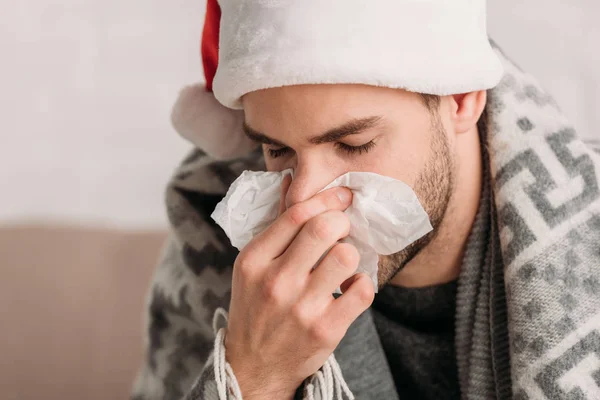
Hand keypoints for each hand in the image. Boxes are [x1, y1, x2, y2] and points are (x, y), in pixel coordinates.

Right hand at [225, 176, 374, 398]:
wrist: (254, 365)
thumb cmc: (255, 307)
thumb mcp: (251, 266)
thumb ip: (275, 226)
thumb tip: (290, 181)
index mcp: (253, 260)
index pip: (297, 213)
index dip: (327, 198)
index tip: (342, 196)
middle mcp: (275, 282)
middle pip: (324, 228)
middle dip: (342, 220)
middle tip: (343, 228)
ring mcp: (301, 307)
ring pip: (346, 256)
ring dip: (351, 253)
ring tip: (343, 261)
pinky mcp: (325, 330)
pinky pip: (362, 290)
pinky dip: (363, 283)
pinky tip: (349, 287)